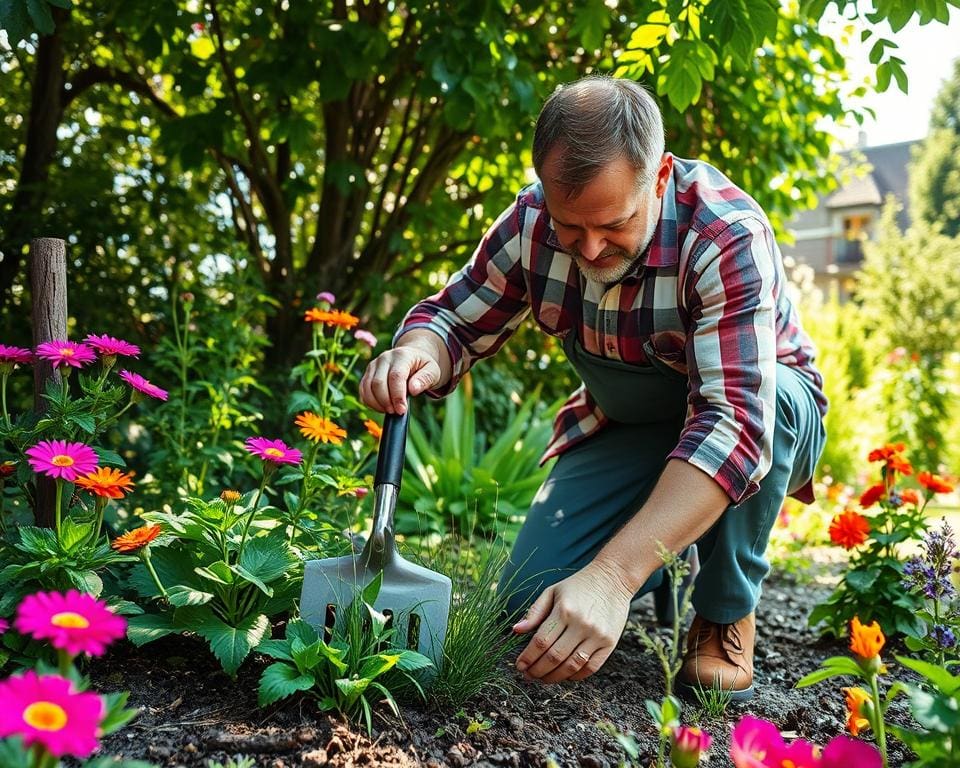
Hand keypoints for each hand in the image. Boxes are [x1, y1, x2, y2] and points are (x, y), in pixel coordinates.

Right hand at [359, 346, 441, 413]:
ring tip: (391, 410)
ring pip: (367, 387)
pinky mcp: (367, 374)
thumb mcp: (432, 371)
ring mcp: (373, 365)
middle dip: (386, 402)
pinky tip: (382, 407)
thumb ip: (425, 379)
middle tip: (397, 411)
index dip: (397, 396)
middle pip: (378, 383)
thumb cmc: (423, 366)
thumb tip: (413, 389)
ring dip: (377, 404)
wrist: (412, 357)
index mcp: (402, 355)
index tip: (402, 410)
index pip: (396, 376)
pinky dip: (370, 402)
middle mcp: (384, 358)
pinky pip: (363, 390)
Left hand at [512, 561, 633, 683]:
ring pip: (572, 666)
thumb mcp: (553, 592)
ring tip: (542, 679)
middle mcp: (581, 625)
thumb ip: (535, 612)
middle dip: (537, 670)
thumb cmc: (578, 585)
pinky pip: (591, 668)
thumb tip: (516, 630)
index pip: (541, 642)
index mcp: (564, 611)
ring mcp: (597, 636)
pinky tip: (564, 675)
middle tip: (528, 675)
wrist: (613, 578)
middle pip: (555, 657)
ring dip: (554, 677)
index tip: (519, 665)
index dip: (528, 657)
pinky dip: (576, 676)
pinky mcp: (610, 644)